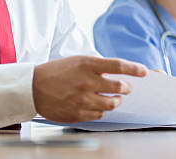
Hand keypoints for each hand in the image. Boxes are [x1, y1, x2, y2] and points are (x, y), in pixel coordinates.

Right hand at [33, 56, 147, 122]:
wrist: (32, 88)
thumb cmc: (56, 72)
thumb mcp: (76, 61)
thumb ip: (96, 66)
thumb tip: (118, 74)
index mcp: (87, 64)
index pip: (118, 65)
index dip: (134, 68)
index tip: (144, 71)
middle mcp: (86, 81)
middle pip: (119, 87)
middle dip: (126, 88)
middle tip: (125, 88)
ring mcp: (83, 99)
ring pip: (112, 103)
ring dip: (116, 100)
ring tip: (113, 98)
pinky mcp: (78, 113)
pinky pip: (100, 115)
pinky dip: (102, 110)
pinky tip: (96, 105)